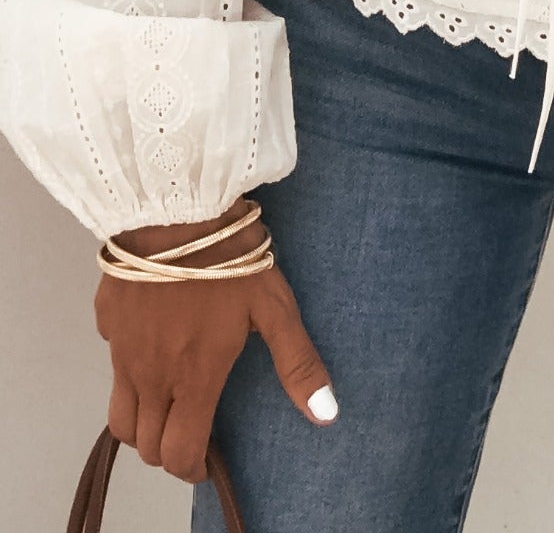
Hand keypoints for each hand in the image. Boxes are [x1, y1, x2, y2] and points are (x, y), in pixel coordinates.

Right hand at [94, 195, 337, 484]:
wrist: (177, 206)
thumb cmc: (231, 255)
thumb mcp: (275, 306)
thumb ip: (297, 363)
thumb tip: (325, 415)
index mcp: (195, 377)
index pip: (179, 453)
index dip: (192, 468)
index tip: (206, 462)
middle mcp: (152, 374)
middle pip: (145, 445)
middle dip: (167, 450)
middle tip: (190, 430)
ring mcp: (122, 350)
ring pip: (120, 417)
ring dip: (141, 424)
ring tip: (167, 404)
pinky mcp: (107, 321)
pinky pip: (112, 364)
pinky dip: (129, 371)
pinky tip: (153, 345)